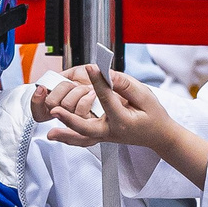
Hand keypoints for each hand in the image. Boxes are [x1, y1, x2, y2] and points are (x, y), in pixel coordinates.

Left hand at [41, 65, 161, 148]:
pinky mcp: (101, 136)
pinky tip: (56, 135)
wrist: (157, 134)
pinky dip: (70, 138)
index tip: (91, 67)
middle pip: (88, 128)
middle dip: (70, 119)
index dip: (98, 81)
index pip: (107, 99)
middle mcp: (112, 131)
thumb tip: (107, 74)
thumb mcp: (145, 96)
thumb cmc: (153, 115)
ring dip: (65, 135)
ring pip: (82, 138)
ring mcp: (105, 136)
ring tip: (50, 134)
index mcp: (124, 121)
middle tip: (55, 110)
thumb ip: (125, 85)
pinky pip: (83, 140)